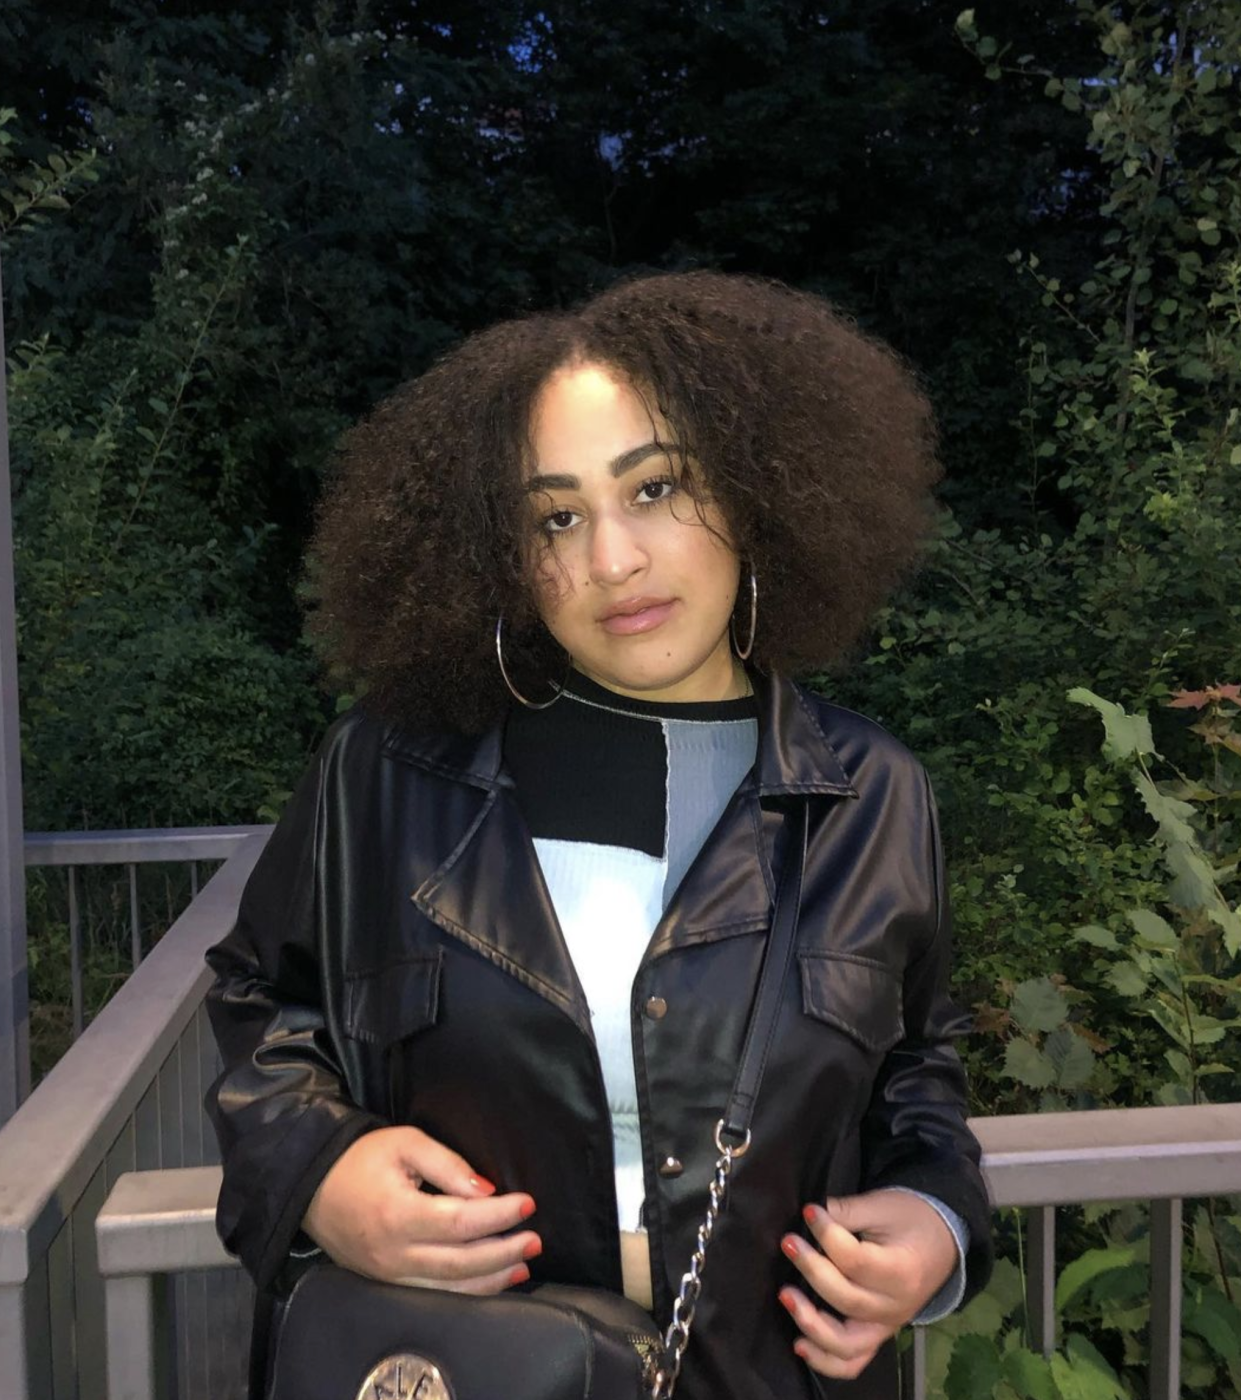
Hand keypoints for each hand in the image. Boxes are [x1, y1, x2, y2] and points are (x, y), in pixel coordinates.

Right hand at [302, 1125, 540, 1292]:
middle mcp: (394, 1253)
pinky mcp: (387, 1282)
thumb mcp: (405, 1143)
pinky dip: (467, 1291)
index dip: (498, 1216)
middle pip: (461, 1263)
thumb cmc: (360, 1158)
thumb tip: (486, 1190)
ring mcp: (389, 1274)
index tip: (527, 1204)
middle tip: (535, 1239)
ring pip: (450, 1288)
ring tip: (523, 1264)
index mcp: (398, 1215)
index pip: (460, 1222)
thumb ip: (448, 1165)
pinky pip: (433, 1293)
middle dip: (504, 1252)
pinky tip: (491, 1281)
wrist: (311, 1185)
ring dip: (492, 1279)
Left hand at [778, 1189, 956, 1381]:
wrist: (942, 1243)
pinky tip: (799, 1343)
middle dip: (812, 1270)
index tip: (809, 1211)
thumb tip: (811, 1212)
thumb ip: (847, 1211)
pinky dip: (825, 1360)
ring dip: (812, 1323)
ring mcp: (886, 1328)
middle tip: (788, 1242)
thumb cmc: (911, 1219)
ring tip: (786, 1294)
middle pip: (846, 1299)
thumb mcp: (883, 1206)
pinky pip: (852, 1363)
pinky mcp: (877, 1337)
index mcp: (902, 1272)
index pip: (856, 1261)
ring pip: (846, 1343)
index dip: (827, 1235)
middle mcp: (894, 1308)